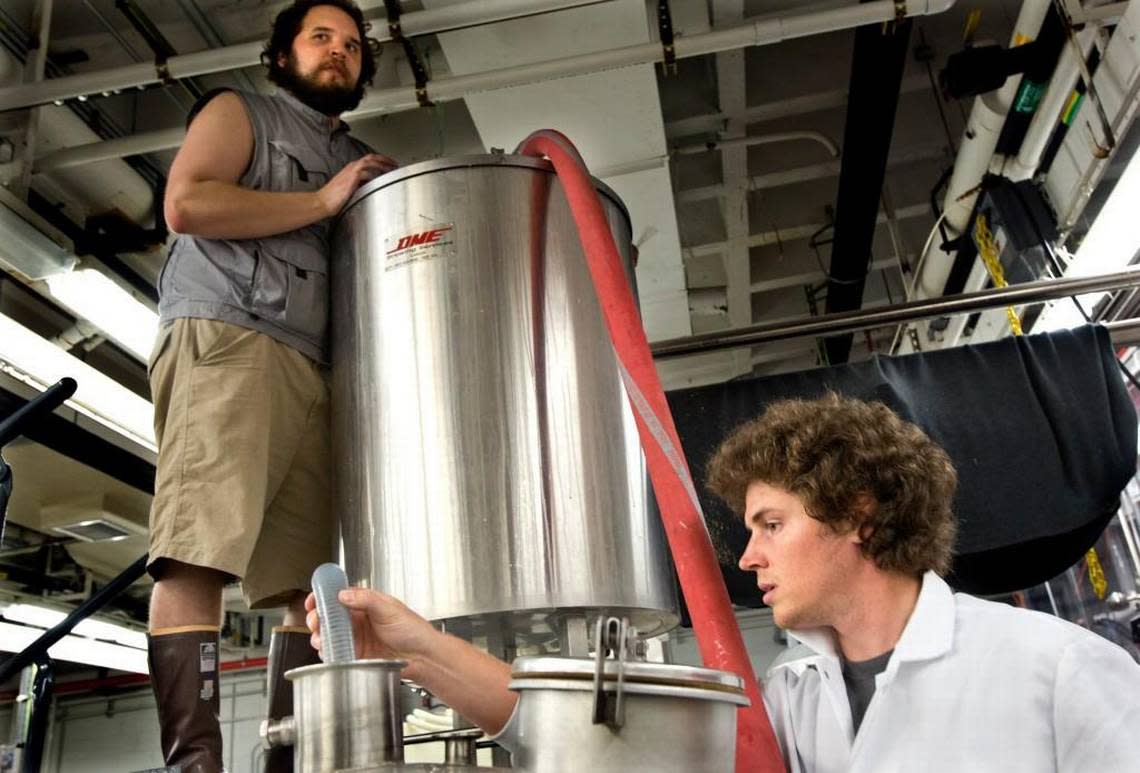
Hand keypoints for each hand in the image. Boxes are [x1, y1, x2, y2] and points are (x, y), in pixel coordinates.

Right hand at [305, 588, 437, 672]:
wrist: (422, 657)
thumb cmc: (413, 630)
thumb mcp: (389, 609)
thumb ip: (366, 599)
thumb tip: (343, 594)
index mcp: (367, 603)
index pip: (340, 595)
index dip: (324, 596)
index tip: (314, 599)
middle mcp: (359, 619)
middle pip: (330, 616)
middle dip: (318, 617)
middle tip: (316, 620)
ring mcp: (356, 637)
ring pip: (329, 634)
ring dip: (320, 635)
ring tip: (320, 637)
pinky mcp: (356, 654)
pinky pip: (335, 651)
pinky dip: (327, 650)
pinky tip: (327, 649)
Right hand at [316, 153, 397, 216]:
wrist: (322, 202)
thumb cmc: (333, 198)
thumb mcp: (350, 188)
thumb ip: (360, 184)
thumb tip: (371, 186)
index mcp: (351, 169)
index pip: (369, 160)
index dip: (381, 160)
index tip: (390, 165)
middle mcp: (352, 167)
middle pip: (372, 157)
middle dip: (385, 159)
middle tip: (395, 164)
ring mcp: (351, 171)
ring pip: (371, 161)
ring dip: (383, 164)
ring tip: (392, 168)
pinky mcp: (352, 178)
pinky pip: (367, 172)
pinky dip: (375, 174)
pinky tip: (382, 179)